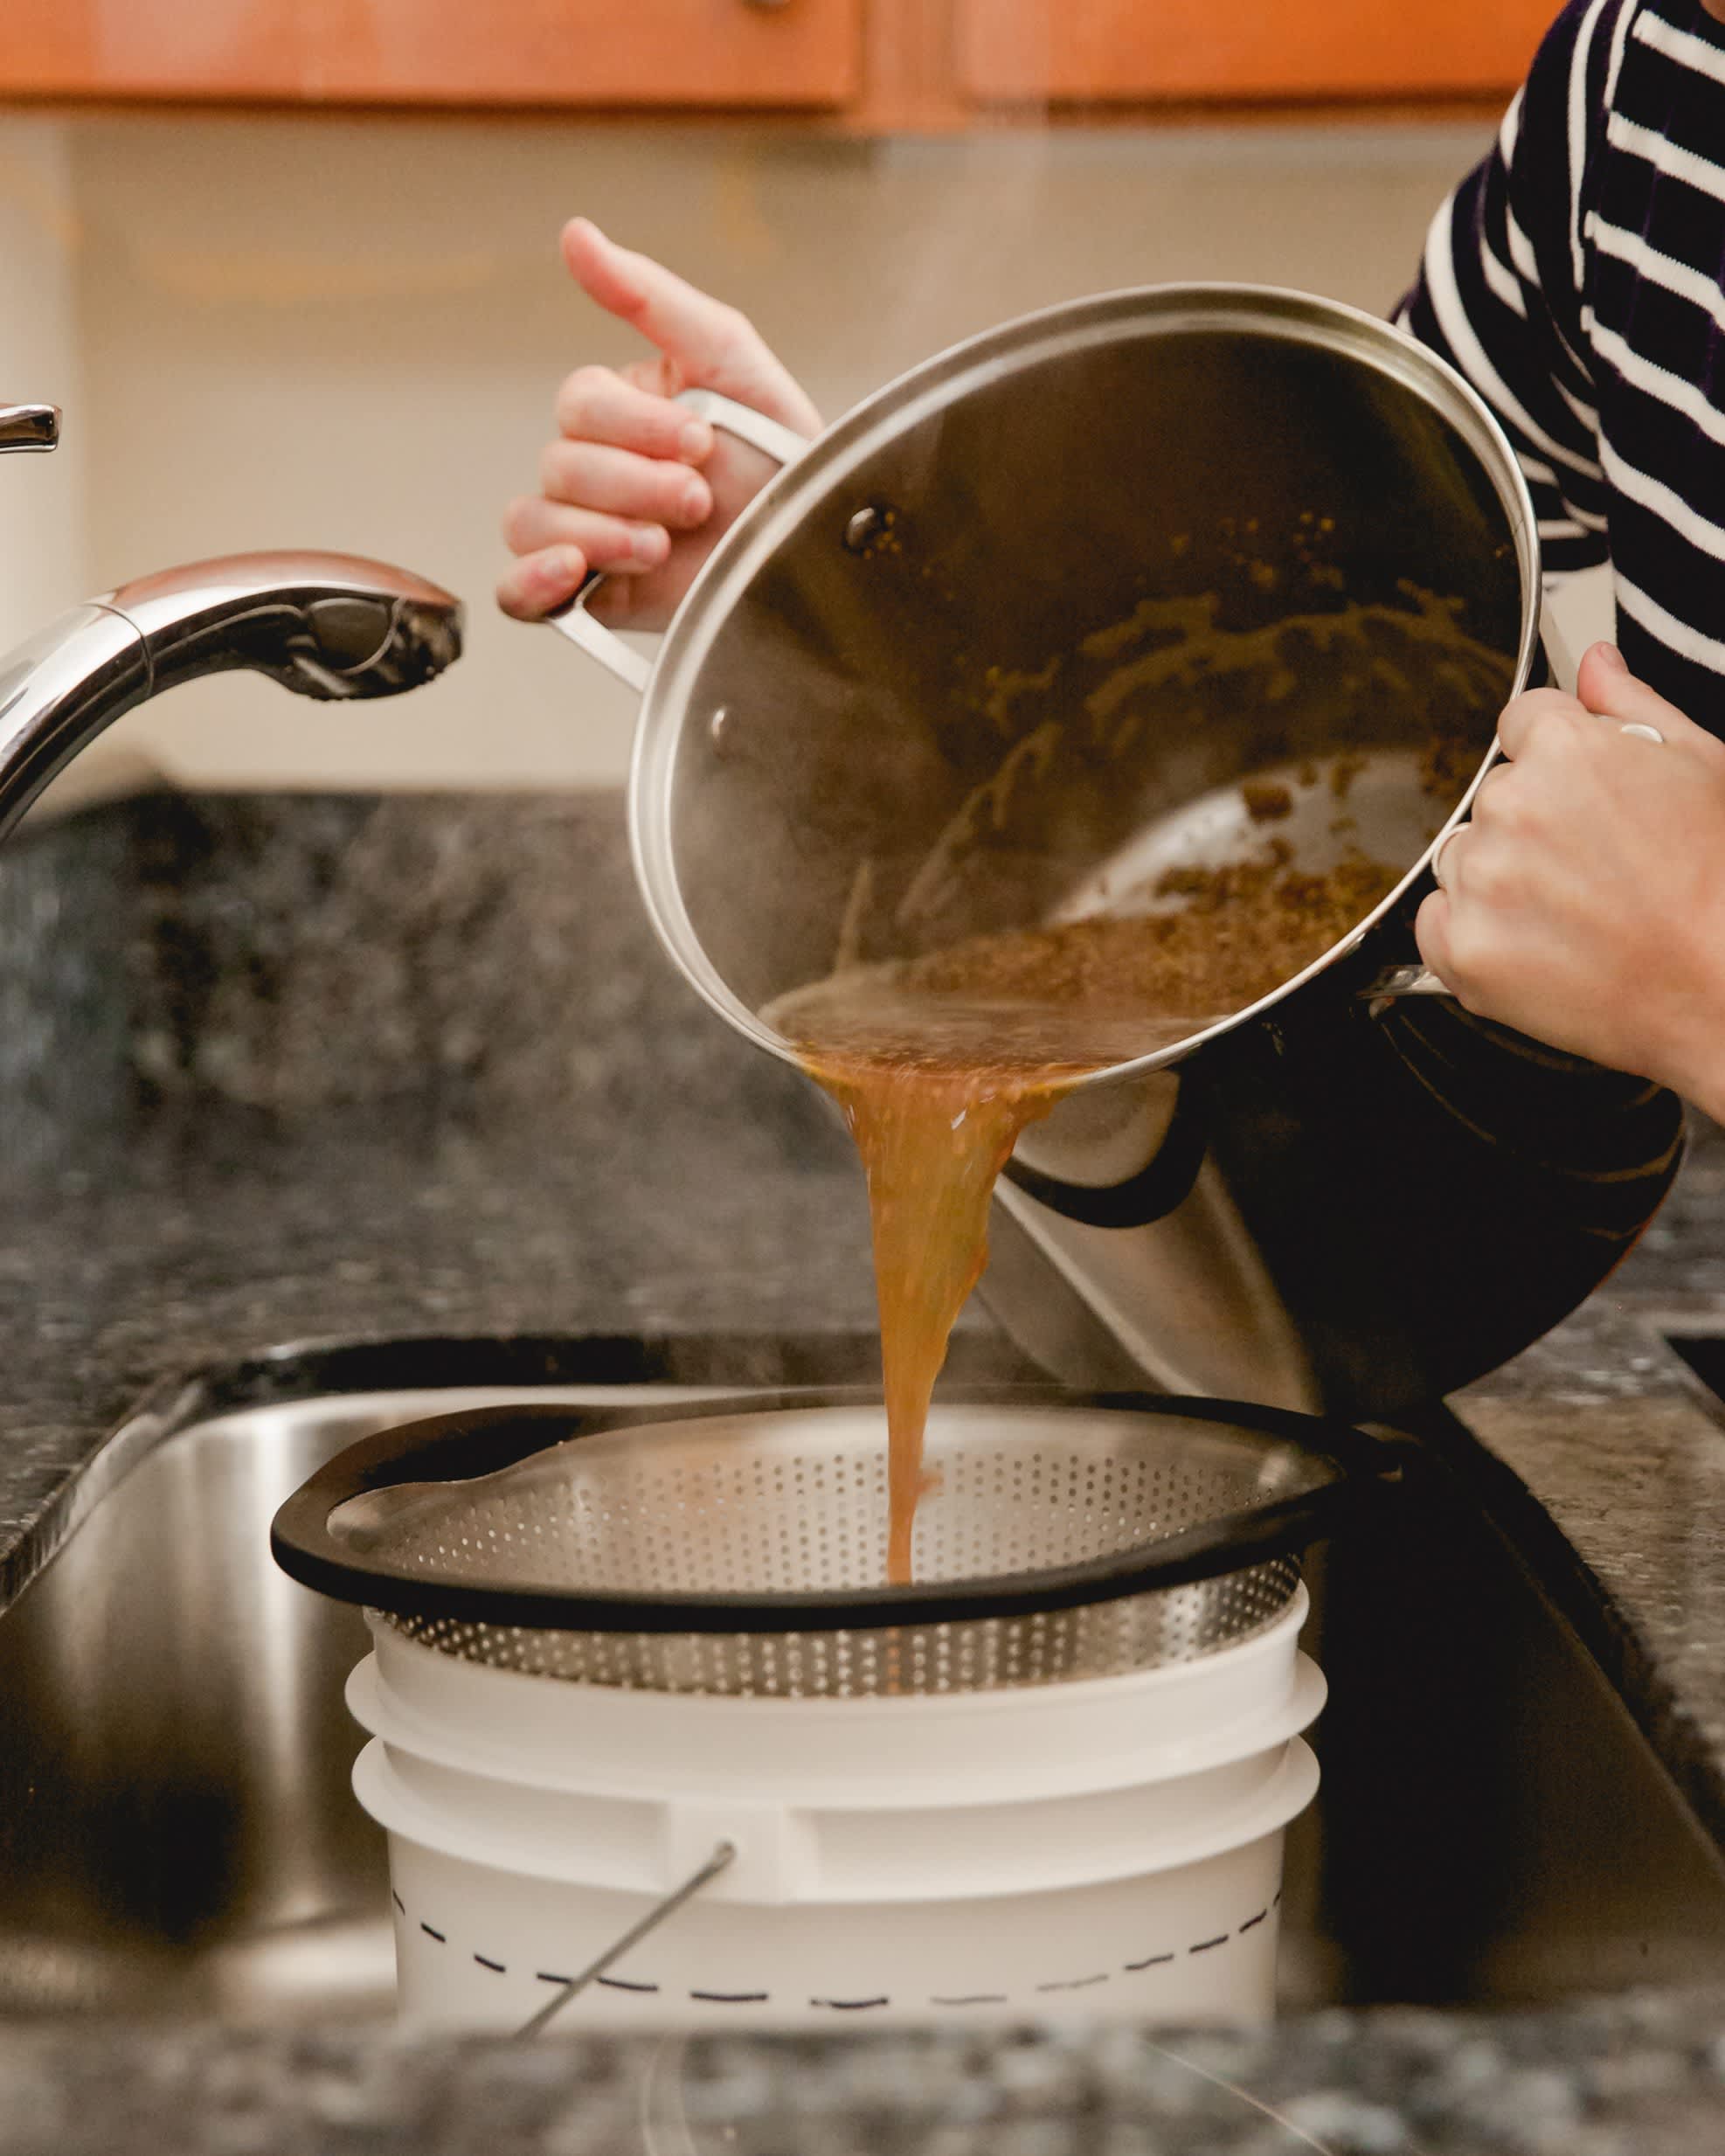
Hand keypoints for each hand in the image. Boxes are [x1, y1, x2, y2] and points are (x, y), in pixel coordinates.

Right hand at [498, 219, 820, 628]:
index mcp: (617, 413)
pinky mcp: (588, 601)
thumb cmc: (780, 454)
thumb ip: (648, 296)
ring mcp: (584, 535)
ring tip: (662, 547)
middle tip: (699, 501)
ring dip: (602, 533)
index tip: (705, 442)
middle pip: (559, 466)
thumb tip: (574, 234)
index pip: (579, 405)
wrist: (814, 551)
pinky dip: (532, 582)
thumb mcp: (727, 357)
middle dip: (637, 485)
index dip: (637, 426)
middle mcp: (592, 472)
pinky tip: (574, 572)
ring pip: (533, 522)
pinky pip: (517, 594)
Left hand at [1416, 641, 1724, 1114]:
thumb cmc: (1720, 881)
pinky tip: (1537, 945)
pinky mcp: (1462, 949)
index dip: (1559, 759)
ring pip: (1463, 858)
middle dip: (1533, 823)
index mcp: (1565, 748)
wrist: (1723, 988)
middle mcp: (1512, 806)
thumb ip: (1630, 704)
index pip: (1522, 722)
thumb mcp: (1701, 765)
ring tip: (1575, 912)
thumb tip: (1592, 660)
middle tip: (1598, 869)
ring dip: (1499, 879)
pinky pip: (1434, 922)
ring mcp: (1482, 881)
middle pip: (1494, 797)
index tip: (1588, 799)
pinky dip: (1473, 935)